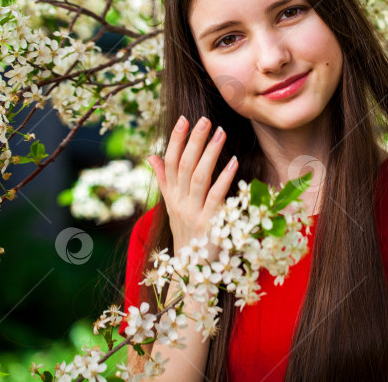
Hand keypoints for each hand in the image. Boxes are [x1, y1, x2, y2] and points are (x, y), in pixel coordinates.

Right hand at [147, 115, 238, 259]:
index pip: (170, 162)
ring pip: (199, 177)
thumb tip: (152, 155)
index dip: (175, 140)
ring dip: (210, 153)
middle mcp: (179, 202)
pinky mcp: (209, 224)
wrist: (191, 268)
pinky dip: (225, 179)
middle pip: (184, 165)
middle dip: (194, 141)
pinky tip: (234, 162)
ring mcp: (192, 213)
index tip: (183, 119)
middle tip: (205, 119)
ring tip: (221, 133)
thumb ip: (165, 180)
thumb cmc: (186, 232)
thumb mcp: (172, 206)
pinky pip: (216, 197)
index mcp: (171, 195)